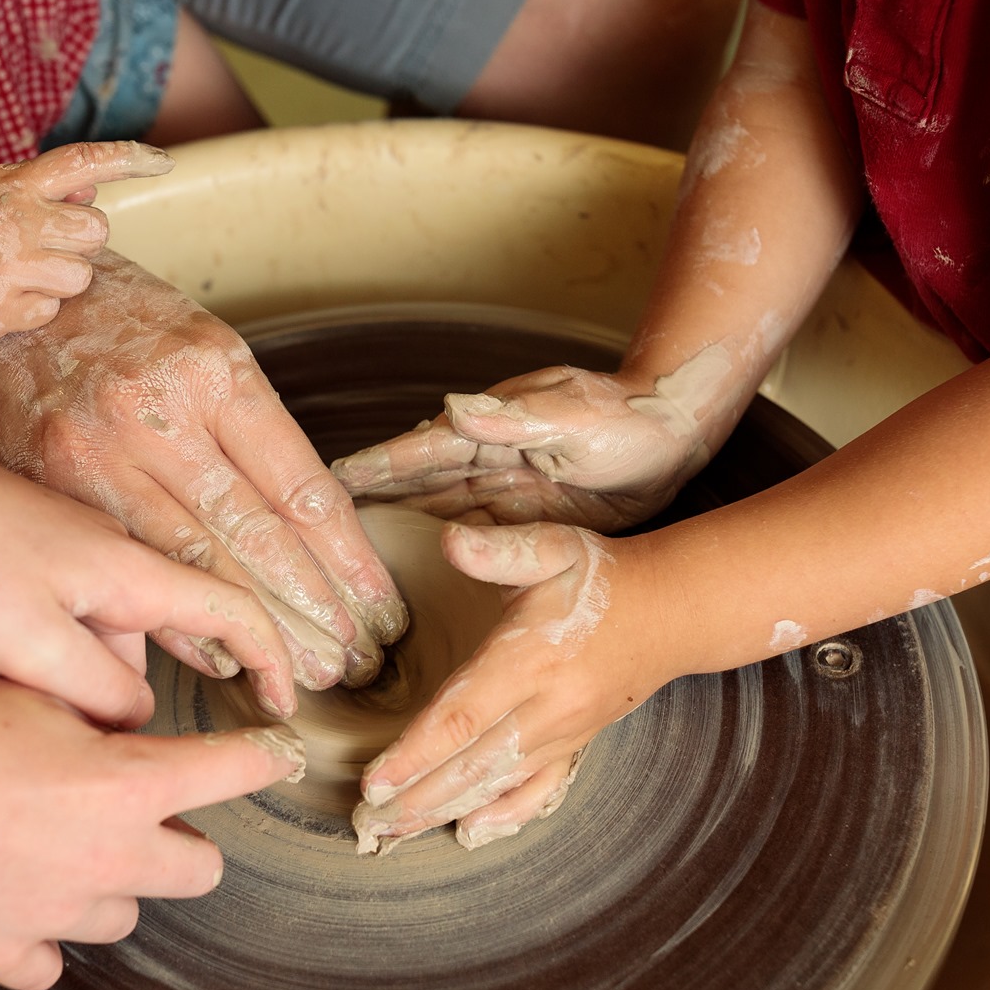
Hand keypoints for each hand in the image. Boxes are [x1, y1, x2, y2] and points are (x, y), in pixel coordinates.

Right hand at [0, 142, 172, 338]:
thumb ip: (40, 188)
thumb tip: (93, 191)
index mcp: (12, 184)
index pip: (81, 162)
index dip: (127, 159)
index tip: (164, 161)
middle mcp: (12, 222)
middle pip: (95, 233)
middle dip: (77, 242)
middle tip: (40, 244)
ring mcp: (3, 268)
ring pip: (78, 279)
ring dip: (57, 279)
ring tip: (15, 270)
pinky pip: (47, 312)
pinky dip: (29, 308)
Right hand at [0, 254, 405, 691]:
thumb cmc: (112, 322)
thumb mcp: (198, 343)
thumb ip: (246, 428)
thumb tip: (308, 524)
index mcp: (215, 371)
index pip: (301, 486)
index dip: (347, 558)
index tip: (379, 605)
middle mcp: (160, 413)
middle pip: (258, 533)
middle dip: (315, 608)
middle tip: (355, 661)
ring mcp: (100, 453)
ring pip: (197, 561)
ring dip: (258, 628)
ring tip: (304, 673)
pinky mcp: (54, 486)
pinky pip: (130, 567)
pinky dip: (177, 620)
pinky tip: (221, 656)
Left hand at [0, 428, 295, 726]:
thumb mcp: (33, 644)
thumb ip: (101, 692)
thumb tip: (133, 722)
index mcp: (130, 572)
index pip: (230, 612)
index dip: (270, 658)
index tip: (287, 702)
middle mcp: (104, 562)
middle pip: (127, 656)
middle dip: (77, 696)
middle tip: (11, 699)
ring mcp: (56, 562)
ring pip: (65, 652)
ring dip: (16, 677)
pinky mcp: (9, 568)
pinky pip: (20, 633)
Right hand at [0, 677, 306, 989]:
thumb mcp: (27, 691)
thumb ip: (90, 715)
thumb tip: (115, 725)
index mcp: (126, 784)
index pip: (234, 770)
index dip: (262, 757)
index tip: (273, 754)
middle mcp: (109, 857)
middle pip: (199, 868)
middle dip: (183, 839)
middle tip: (145, 811)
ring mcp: (59, 914)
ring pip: (125, 913)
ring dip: (109, 882)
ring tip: (60, 845)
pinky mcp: (5, 953)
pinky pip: (50, 958)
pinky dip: (41, 933)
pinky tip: (13, 896)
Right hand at [331, 366, 709, 531]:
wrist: (676, 432)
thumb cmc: (628, 416)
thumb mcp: (574, 415)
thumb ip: (516, 416)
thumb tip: (451, 408)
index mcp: (490, 429)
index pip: (417, 451)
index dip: (372, 468)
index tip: (325, 480)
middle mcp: (486, 460)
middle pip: (413, 489)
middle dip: (367, 508)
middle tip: (313, 533)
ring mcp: (502, 491)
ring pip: (434, 518)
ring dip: (396, 538)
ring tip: (348, 565)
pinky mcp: (524, 518)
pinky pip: (471, 542)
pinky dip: (438, 557)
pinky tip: (413, 580)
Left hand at [351, 522, 671, 852]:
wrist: (670, 611)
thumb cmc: (602, 576)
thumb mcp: (553, 548)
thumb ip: (500, 549)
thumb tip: (449, 541)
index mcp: (531, 659)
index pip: (463, 717)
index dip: (416, 753)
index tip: (375, 780)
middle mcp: (548, 706)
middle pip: (472, 764)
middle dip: (417, 796)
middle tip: (368, 820)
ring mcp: (564, 732)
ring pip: (498, 784)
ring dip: (445, 810)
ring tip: (397, 831)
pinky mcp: (576, 745)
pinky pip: (539, 791)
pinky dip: (505, 815)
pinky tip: (471, 829)